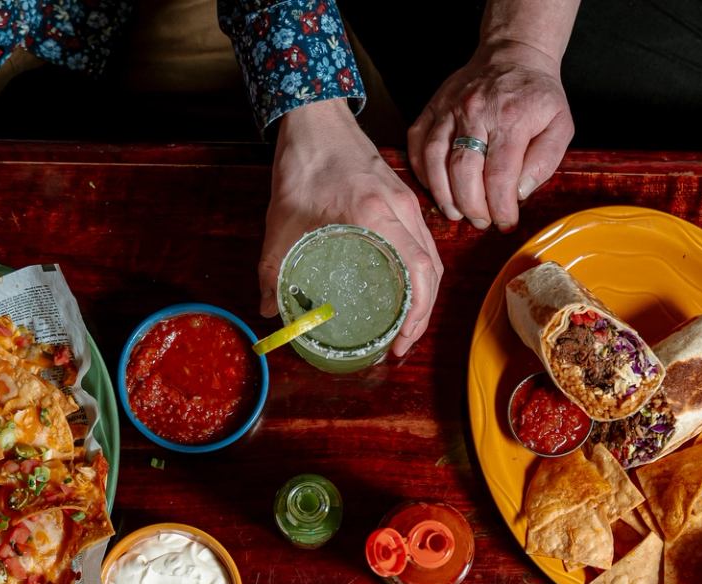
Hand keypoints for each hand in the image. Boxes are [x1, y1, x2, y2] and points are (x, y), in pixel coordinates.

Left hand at [264, 98, 441, 356]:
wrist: (316, 119)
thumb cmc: (303, 164)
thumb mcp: (281, 222)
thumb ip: (273, 269)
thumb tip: (269, 310)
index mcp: (377, 216)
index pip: (419, 271)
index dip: (417, 313)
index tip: (400, 340)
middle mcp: (401, 210)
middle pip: (432, 272)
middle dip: (422, 316)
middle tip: (399, 345)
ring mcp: (407, 202)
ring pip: (432, 258)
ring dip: (424, 296)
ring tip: (403, 325)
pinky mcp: (403, 198)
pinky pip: (423, 243)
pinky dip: (419, 273)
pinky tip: (401, 290)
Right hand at [408, 39, 572, 230]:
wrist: (512, 54)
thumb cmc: (537, 95)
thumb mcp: (560, 125)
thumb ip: (545, 161)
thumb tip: (520, 193)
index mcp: (511, 118)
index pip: (500, 175)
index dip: (501, 207)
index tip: (506, 223)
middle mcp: (476, 112)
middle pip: (464, 171)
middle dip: (472, 206)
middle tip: (482, 222)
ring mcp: (449, 108)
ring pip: (435, 159)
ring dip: (444, 194)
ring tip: (456, 213)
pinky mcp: (433, 107)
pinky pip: (418, 143)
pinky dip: (422, 171)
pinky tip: (436, 188)